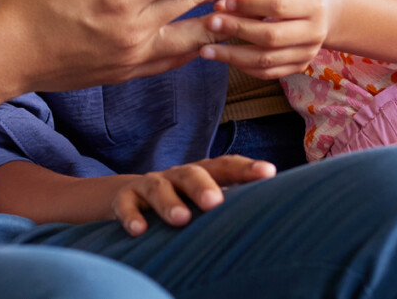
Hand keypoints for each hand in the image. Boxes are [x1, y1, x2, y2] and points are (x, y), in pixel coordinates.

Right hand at [0, 0, 231, 95]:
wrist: (4, 56)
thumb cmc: (27, 0)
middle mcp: (136, 32)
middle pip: (203, 2)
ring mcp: (135, 58)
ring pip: (198, 38)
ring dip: (226, 16)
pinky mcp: (130, 73)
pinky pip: (177, 58)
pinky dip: (198, 41)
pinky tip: (213, 28)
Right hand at [111, 155, 275, 235]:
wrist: (127, 197)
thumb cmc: (180, 202)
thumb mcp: (202, 200)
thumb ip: (230, 203)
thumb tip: (273, 215)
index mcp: (202, 174)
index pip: (226, 166)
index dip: (246, 168)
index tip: (269, 173)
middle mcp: (177, 176)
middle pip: (191, 173)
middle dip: (203, 186)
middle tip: (215, 203)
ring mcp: (149, 186)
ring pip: (158, 188)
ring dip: (169, 202)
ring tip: (180, 219)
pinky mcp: (123, 199)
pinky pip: (125, 205)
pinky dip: (131, 216)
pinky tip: (139, 231)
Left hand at [201, 0, 331, 78]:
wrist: (327, 14)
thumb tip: (220, 6)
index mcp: (312, 3)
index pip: (277, 6)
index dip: (247, 5)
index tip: (222, 4)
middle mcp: (314, 32)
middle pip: (271, 36)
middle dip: (236, 31)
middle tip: (209, 24)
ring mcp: (308, 53)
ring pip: (267, 60)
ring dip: (233, 56)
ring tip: (206, 50)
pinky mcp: (300, 67)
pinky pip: (269, 73)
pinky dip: (244, 67)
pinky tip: (224, 58)